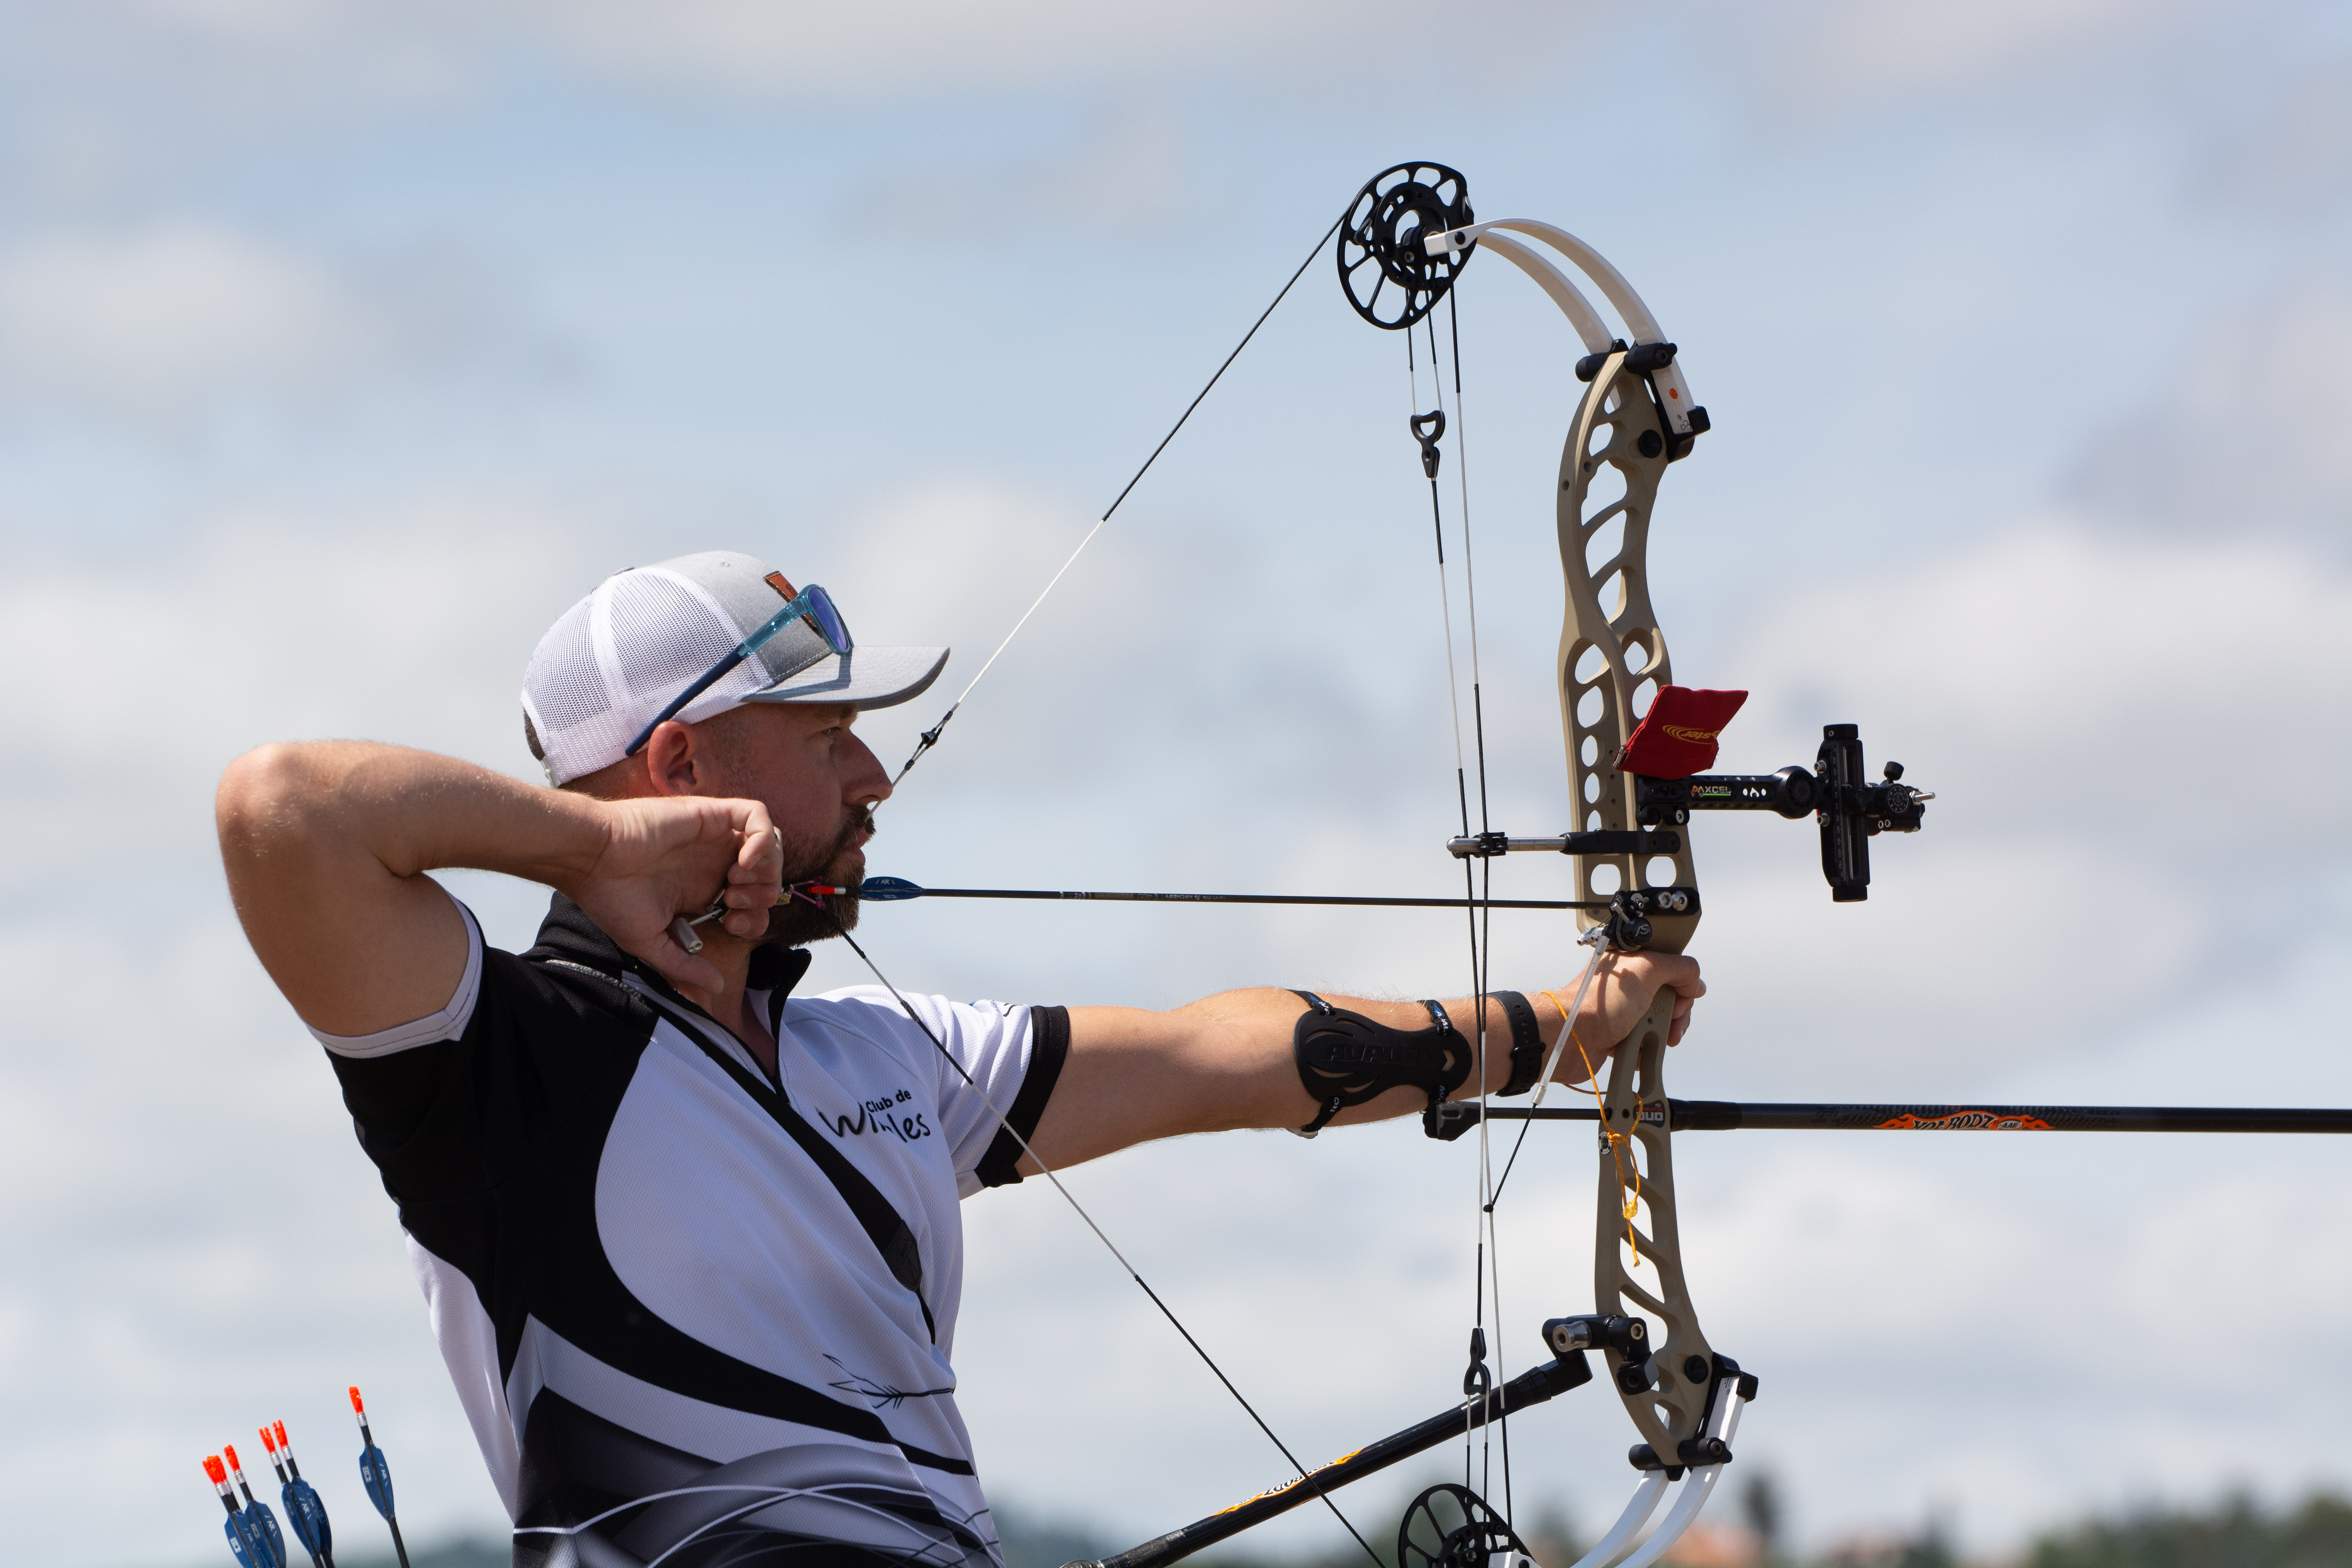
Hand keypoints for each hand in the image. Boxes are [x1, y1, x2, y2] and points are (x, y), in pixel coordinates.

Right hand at [561, 795, 783, 991]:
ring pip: (771, 844)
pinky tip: (744, 861)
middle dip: (764, 895)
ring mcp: (714, 837)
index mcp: (704, 890)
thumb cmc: (611, 898)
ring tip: (734, 880)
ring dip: (766, 867)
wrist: (590, 860)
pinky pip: (758, 815)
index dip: (755, 918)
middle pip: (769, 875)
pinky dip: (762, 838)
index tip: (731, 926)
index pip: (754, 903)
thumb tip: (718, 988)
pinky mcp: (710, 814)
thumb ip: (686, 966)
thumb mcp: (652, 942)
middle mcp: (714, 862)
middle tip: (733, 902)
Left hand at [1543, 950, 1705, 1081]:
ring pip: (1658, 1024)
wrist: (1572, 1037)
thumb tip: (1696, 982)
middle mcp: (1627, 986)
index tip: (1681, 997)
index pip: (1671, 971)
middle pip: (1669, 1000)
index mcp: (1631, 963)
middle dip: (1675, 1015)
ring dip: (1662, 1034)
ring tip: (1653, 1038)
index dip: (1682, 986)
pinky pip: (1643, 1044)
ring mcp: (1622, 1011)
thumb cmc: (1599, 1003)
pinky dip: (1645, 1049)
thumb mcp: (1647, 970)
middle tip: (1670, 1021)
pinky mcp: (1618, 1035)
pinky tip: (1639, 1048)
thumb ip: (1679, 968)